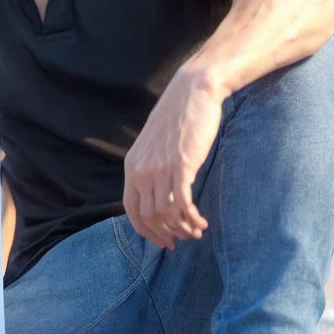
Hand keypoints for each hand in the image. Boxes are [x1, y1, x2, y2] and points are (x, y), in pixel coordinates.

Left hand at [123, 69, 222, 249]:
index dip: (146, 231)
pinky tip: (201, 222)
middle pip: (149, 217)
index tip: (163, 241)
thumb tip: (160, 194)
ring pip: (167, 214)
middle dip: (166, 234)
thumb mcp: (154, 146)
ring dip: (183, 229)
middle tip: (184, 240)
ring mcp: (161, 169)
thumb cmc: (177, 119)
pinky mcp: (182, 166)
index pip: (132, 210)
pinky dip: (191, 219)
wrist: (192, 92)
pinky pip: (182, 204)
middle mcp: (142, 171)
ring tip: (197, 231)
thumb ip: (152, 169)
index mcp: (132, 167)